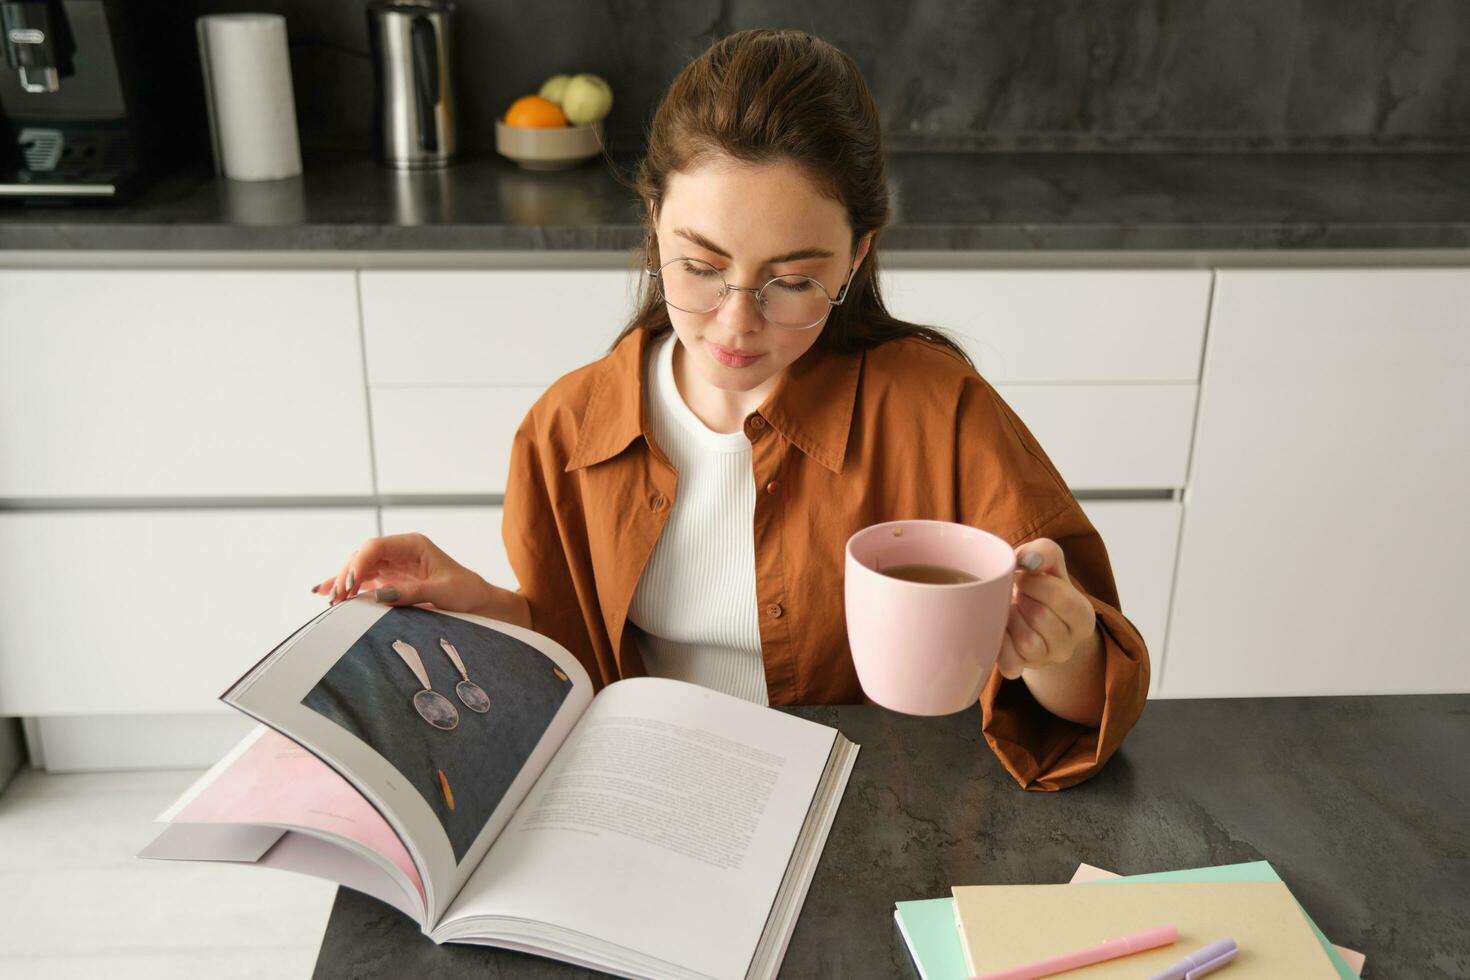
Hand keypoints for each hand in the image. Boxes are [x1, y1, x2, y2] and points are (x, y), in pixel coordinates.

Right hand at [310, 532, 499, 615]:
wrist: (476, 602)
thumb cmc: (465, 592)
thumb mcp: (441, 592)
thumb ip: (411, 592)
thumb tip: (378, 595)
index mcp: (413, 545)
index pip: (376, 547)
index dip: (359, 563)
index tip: (350, 584)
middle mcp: (400, 551)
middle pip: (363, 556)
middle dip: (347, 575)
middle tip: (337, 598)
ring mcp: (393, 565)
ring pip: (359, 568)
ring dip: (343, 583)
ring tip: (330, 601)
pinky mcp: (390, 580)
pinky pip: (363, 581)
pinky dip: (347, 587)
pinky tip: (325, 592)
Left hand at [995, 538, 1096, 679]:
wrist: (1023, 611)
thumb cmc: (1036, 583)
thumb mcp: (1047, 561)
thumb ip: (1044, 552)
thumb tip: (1029, 560)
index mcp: (1083, 617)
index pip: (1065, 600)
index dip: (1037, 583)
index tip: (1022, 574)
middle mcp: (1068, 644)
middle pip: (1042, 618)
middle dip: (1021, 597)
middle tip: (1014, 590)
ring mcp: (1044, 660)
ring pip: (1027, 642)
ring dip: (1009, 618)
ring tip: (1007, 606)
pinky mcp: (1020, 669)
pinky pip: (1010, 663)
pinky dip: (999, 643)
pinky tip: (998, 626)